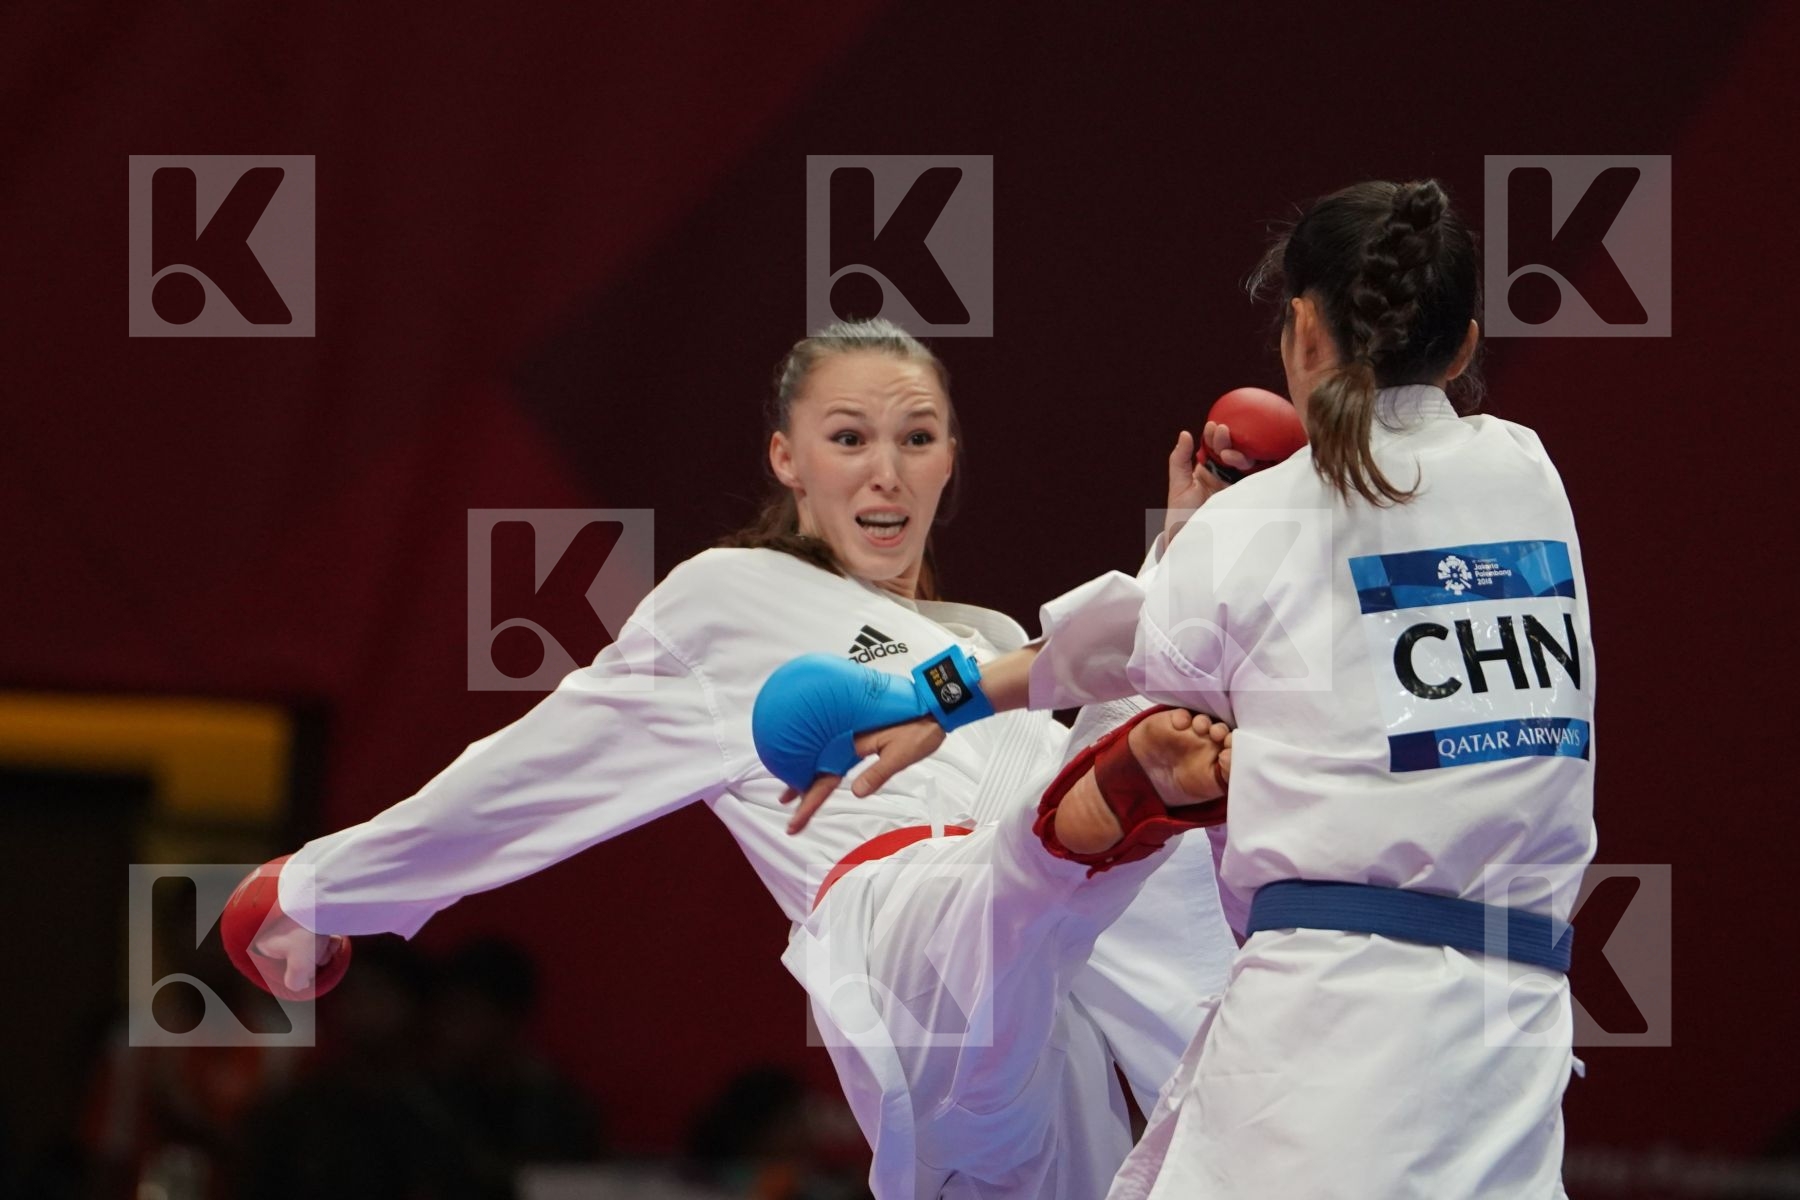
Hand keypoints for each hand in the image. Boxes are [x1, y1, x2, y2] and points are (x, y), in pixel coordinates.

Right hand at [251, 912, 348, 995]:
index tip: (308, 971)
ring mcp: (288, 922)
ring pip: (309, 944)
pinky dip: (327, 935)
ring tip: (328, 942)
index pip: (278, 968)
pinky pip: (315, 930)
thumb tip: (298, 985)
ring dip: (324, 947)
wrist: (319, 900)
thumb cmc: (304, 932)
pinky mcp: (303, 913)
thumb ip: (295, 981)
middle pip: (296, 956)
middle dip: (314, 958)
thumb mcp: (299, 966)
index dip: (297, 971)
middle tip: (321, 953)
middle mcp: (273, 933)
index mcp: (264, 946)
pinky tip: (333, 936)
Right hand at [779, 715, 945, 833]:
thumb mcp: (901, 754)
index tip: (794, 821)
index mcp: (853, 744)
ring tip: (787, 793)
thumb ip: (878, 772)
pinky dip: (821, 763)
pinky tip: (816, 769)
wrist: (934, 706)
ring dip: (805, 777)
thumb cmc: (920, 729)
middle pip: (817, 769)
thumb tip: (855, 792)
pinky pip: (834, 753)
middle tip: (781, 805)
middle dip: (800, 790)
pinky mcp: (861, 737)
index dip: (809, 801)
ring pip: (822, 761)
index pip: (825, 779)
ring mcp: (852, 737)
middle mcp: (848, 739)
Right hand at [1126, 708, 1231, 805]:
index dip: (1236, 743)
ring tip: (1200, 728)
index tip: (1231, 748)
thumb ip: (1226, 774)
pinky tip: (1180, 725)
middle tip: (1218, 736)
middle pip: (1221, 729)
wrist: (1150, 777)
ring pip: (1204, 720)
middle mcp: (1210, 739)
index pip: (1235, 744)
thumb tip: (1232, 757)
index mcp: (1223, 753)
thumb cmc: (1186, 782)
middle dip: (1221, 731)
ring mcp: (1193, 729)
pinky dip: (1183, 717)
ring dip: (1204, 722)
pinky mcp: (1175, 721)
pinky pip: (1182, 714)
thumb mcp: (1210, 786)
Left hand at [1165, 423, 1251, 540]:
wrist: (1190, 546)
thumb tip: (1185, 433)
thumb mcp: (1178, 486)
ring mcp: (1236, 488)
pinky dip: (1257, 469)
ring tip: (1227, 454)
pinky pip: (1257, 481)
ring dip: (1238, 454)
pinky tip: (1249, 462)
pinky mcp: (1247, 499)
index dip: (1214, 436)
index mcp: (1208, 471)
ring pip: (1245, 464)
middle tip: (1221, 432)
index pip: (1214, 448)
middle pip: (1231, 452)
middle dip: (1227, 440)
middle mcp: (1224, 477)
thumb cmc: (1181, 519)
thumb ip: (1180, 460)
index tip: (1212, 426)